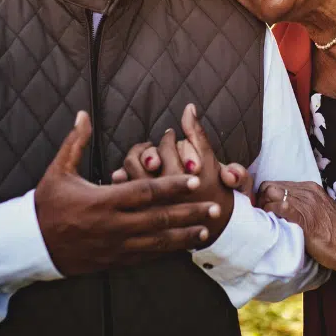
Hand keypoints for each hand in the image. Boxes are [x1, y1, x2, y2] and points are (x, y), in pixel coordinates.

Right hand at [34, 111, 220, 275]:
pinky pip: (145, 257)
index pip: (144, 191)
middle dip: (189, 212)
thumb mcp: (58, 171)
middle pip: (159, 218)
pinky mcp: (112, 261)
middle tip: (215, 207)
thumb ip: (75, 142)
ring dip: (183, 236)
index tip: (193, 179)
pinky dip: (165, 252)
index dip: (171, 185)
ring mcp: (114, 246)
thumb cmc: (46, 205)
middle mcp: (113, 225)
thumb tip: (83, 113)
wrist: (29, 245)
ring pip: (156, 242)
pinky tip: (182, 248)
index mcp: (102, 201)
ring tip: (206, 230)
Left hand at [111, 104, 236, 241]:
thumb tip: (188, 108)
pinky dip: (122, 177)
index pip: (166, 146)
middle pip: (144, 157)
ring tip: (145, 160)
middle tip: (155, 150)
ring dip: (136, 158)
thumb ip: (198, 134)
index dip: (168, 138)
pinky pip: (122, 188)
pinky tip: (128, 175)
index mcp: (183, 178)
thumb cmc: (214, 191)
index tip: (171, 136)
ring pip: (130, 170)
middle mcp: (164, 192)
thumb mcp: (211, 162)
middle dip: (150, 149)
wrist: (213, 227)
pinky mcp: (139, 212)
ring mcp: (149, 204)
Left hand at [257, 181, 335, 271]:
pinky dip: (270, 215)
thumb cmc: (335, 232)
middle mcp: (305, 191)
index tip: (266, 207)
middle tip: (262, 214)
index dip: (267, 196)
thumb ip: (305, 204)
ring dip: (264, 208)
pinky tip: (272, 225)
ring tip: (267, 221)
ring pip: (270, 195)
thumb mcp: (320, 210)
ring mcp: (303, 202)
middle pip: (269, 186)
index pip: (278, 184)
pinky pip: (276, 209)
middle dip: (261, 199)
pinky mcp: (300, 217)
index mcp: (310, 188)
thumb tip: (286, 207)